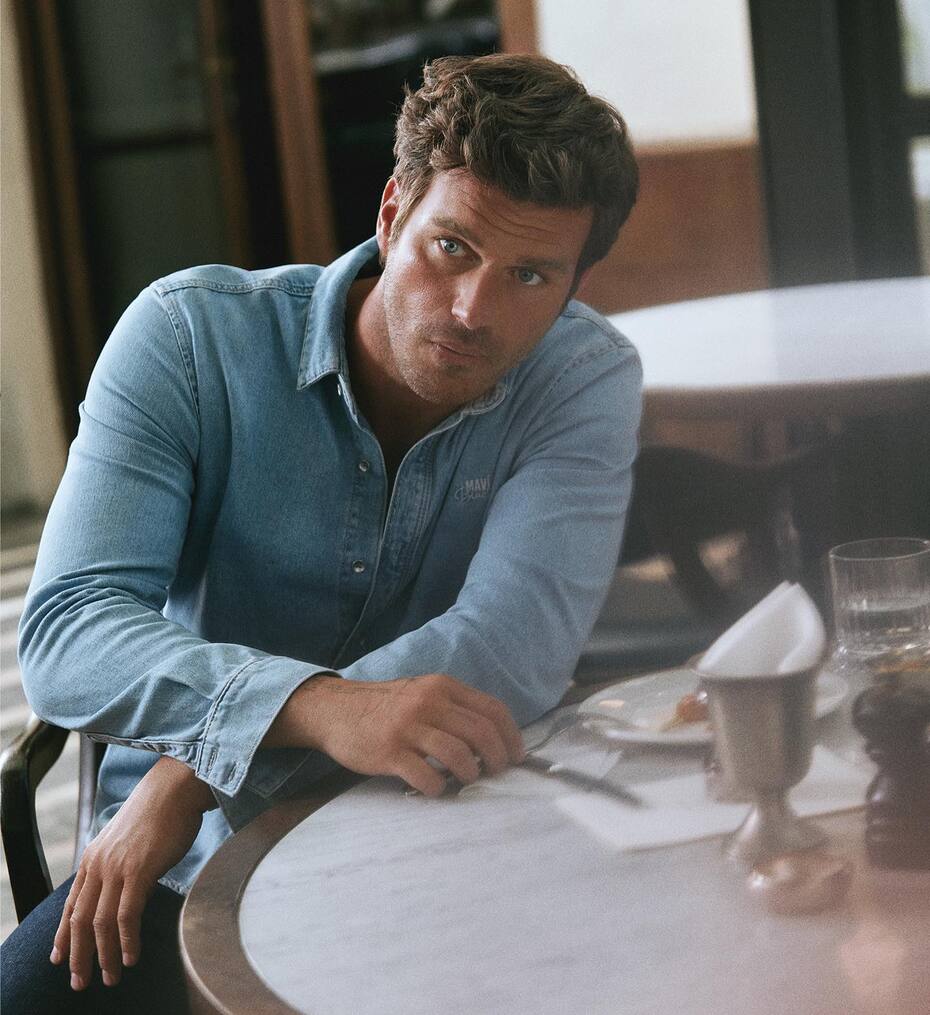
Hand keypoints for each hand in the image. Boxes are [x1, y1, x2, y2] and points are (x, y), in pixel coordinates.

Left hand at [50, 754, 214, 990]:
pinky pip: (127, 915)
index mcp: (93, 857)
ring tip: (111, 977)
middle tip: (81, 982)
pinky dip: (127, 940)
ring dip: (105, 955)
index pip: (71, 905)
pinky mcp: (140, 870)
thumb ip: (116, 861)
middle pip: (80, 920)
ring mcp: (117, 867)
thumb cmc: (160, 811)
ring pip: (101, 923)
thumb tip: (120, 883)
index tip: (60, 959)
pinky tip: (130, 957)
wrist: (176, 787)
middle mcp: (98, 864)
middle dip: (79, 956)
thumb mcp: (126, 838)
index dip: (64, 936)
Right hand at [267, 673, 524, 795]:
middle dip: (497, 758)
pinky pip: (427, 776)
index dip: (511, 736)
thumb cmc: (386, 706)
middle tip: (496, 772)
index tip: (515, 755)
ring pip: (458, 754)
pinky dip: (439, 787)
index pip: (492, 709)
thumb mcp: (423, 692)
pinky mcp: (390, 752)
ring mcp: (408, 728)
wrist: (336, 710)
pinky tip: (437, 787)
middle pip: (481, 733)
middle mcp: (429, 703)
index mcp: (442, 687)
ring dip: (470, 773)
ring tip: (466, 779)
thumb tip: (493, 737)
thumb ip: (454, 707)